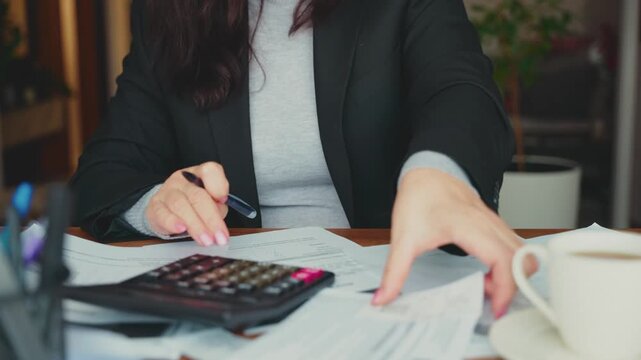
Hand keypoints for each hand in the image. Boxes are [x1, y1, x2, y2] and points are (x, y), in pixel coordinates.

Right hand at [146, 162, 229, 245]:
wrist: (166, 207)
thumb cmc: (193, 204)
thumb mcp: (211, 202)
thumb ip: (218, 207)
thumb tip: (219, 220)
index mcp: (200, 174)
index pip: (210, 170)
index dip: (218, 185)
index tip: (223, 200)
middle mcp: (183, 180)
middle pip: (198, 196)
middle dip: (211, 219)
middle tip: (219, 237)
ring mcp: (167, 192)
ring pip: (181, 206)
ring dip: (196, 226)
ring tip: (206, 240)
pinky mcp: (155, 206)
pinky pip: (162, 214)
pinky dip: (172, 222)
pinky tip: (181, 230)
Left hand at [372, 168, 534, 317]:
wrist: (428, 173)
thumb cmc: (419, 199)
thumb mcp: (403, 238)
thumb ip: (395, 272)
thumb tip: (383, 298)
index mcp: (468, 225)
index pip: (503, 259)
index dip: (506, 288)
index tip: (496, 308)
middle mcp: (488, 224)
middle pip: (523, 259)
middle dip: (513, 287)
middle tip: (489, 301)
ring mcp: (497, 223)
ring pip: (524, 254)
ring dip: (513, 276)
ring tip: (486, 287)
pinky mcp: (498, 226)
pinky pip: (517, 249)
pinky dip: (511, 266)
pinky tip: (488, 274)